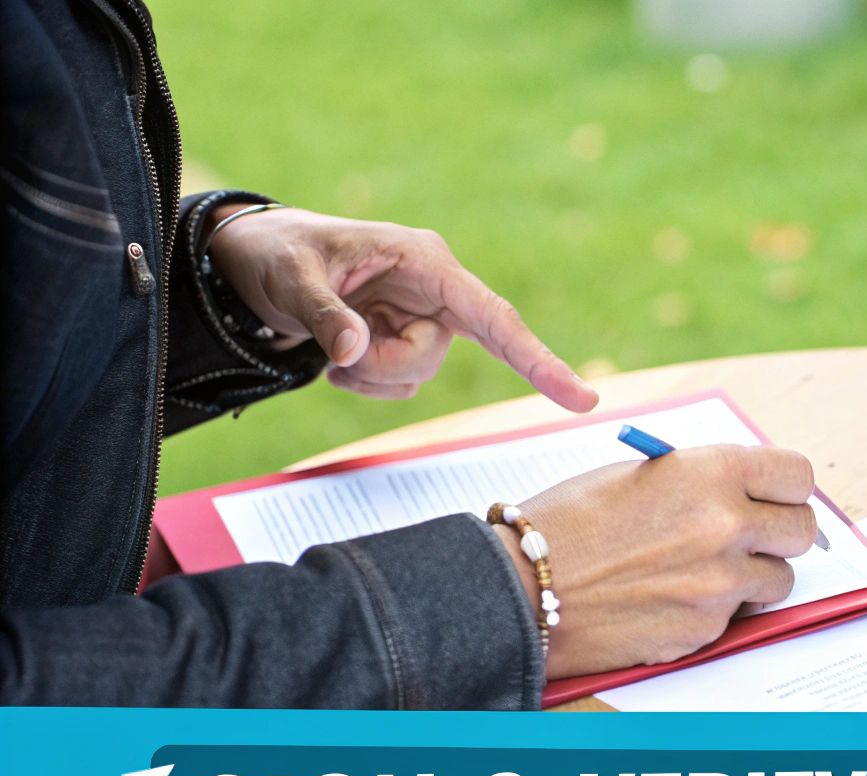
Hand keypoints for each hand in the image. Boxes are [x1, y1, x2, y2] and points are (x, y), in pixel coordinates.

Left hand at [207, 205, 597, 410]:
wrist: (253, 263)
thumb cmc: (276, 254)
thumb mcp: (290, 279)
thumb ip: (325, 316)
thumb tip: (356, 351)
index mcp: (425, 260)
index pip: (494, 318)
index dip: (538, 360)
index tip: (581, 399)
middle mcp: (435, 289)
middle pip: (440, 355)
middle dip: (387, 366)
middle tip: (336, 357)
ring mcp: (422, 316)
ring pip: (420, 374)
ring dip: (372, 376)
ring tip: (332, 351)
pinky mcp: (407, 338)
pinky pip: (403, 383)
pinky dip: (367, 381)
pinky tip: (340, 357)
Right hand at [495, 445, 818, 679]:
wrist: (523, 586)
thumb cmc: (571, 522)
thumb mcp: (643, 474)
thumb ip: (704, 479)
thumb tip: (749, 491)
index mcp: (712, 471)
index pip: (797, 474)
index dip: (788, 488)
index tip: (778, 496)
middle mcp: (727, 524)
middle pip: (802, 530)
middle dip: (781, 533)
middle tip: (755, 536)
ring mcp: (721, 581)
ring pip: (779, 579)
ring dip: (754, 576)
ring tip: (706, 570)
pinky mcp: (708, 627)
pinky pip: (739, 614)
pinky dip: (718, 608)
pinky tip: (675, 596)